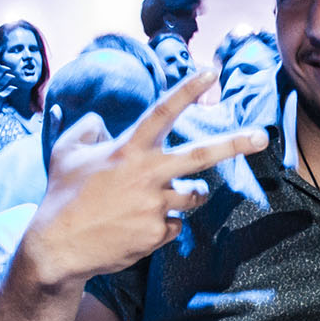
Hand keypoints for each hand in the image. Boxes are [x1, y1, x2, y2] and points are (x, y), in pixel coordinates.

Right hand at [22, 69, 267, 286]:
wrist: (57, 248)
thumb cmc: (61, 196)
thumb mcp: (65, 152)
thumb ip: (87, 129)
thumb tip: (102, 122)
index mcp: (127, 149)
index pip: (163, 111)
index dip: (188, 89)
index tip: (211, 72)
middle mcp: (147, 175)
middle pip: (202, 155)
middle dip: (235, 144)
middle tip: (262, 136)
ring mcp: (155, 205)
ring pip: (194, 196)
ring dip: (189, 195)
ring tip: (163, 197)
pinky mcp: (158, 233)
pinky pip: (176, 225)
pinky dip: (164, 224)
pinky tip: (138, 226)